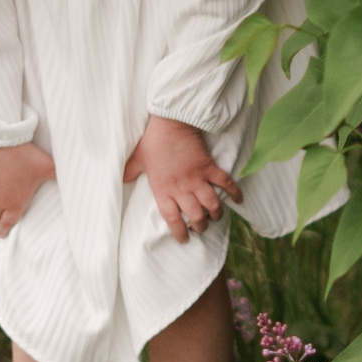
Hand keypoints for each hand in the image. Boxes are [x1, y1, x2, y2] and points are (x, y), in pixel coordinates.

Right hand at [0, 142, 56, 235]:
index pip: (7, 223)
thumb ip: (58, 176)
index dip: (4, 231)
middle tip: (0, 220)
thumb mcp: (49, 167)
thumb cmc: (27, 157)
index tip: (3, 235)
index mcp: (15, 202)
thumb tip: (75, 177)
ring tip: (3, 192)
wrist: (3, 140)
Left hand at [122, 116, 243, 243]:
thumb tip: (122, 180)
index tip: (184, 239)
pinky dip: (235, 193)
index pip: (172, 219)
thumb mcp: (137, 159)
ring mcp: (198, 179)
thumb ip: (130, 173)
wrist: (171, 123)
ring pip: (212, 205)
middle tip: (201, 227)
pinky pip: (226, 183)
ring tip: (215, 217)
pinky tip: (239, 200)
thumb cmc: (152, 141)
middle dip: (200, 226)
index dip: (179, 232)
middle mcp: (182, 189)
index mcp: (163, 190)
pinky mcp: (209, 168)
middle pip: (195, 216)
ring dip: (216, 214)